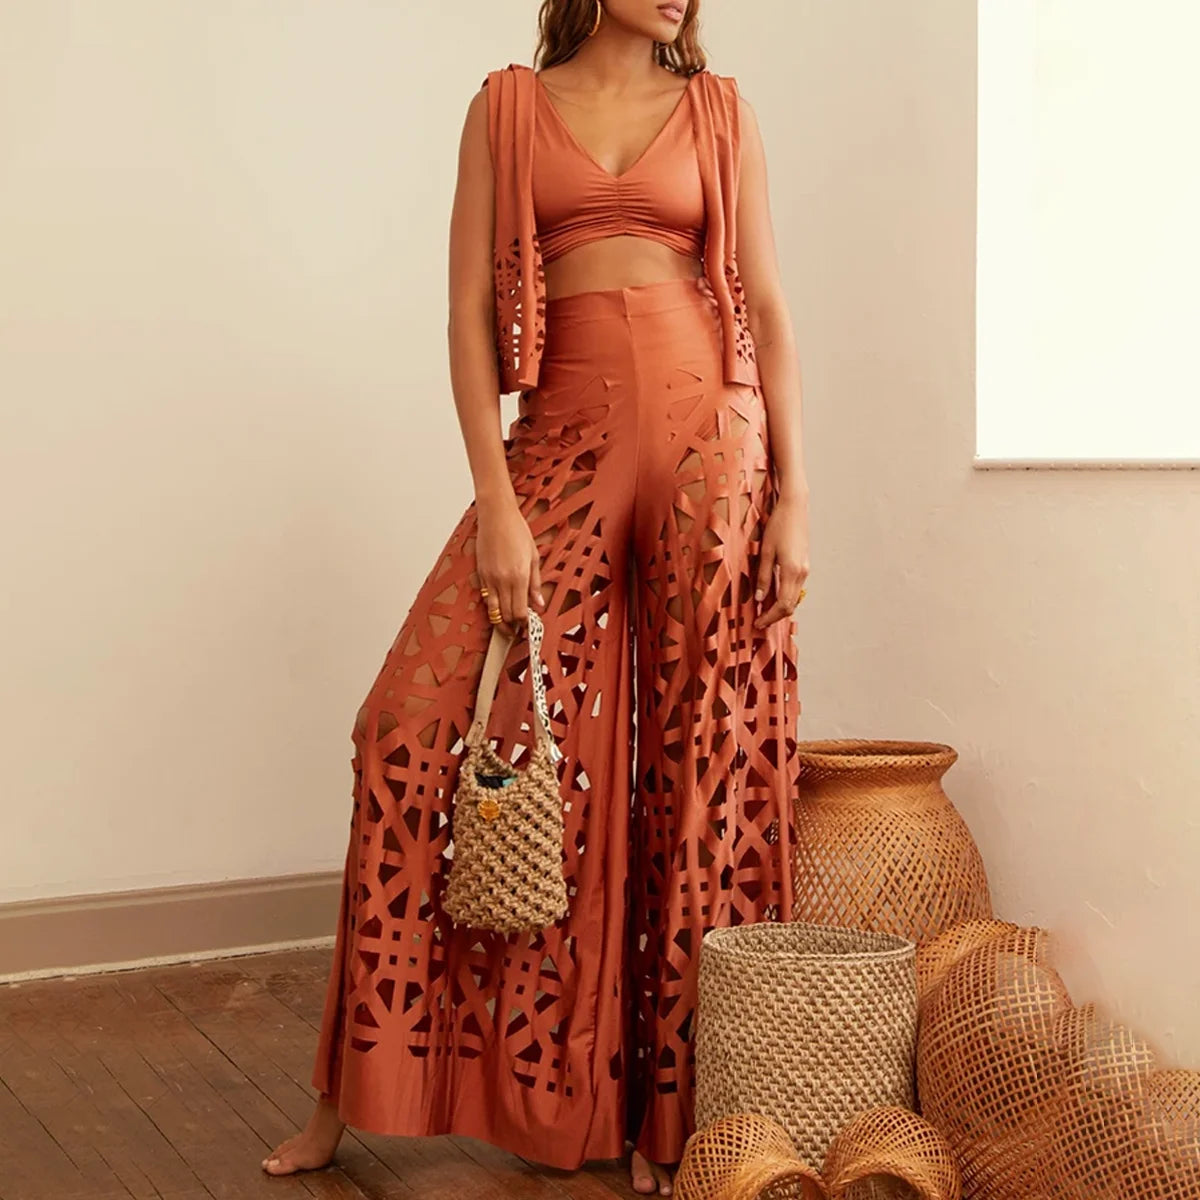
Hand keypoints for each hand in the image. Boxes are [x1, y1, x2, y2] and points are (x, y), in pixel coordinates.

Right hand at [475, 496, 544, 635]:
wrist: (496, 516)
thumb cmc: (517, 531)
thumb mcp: (534, 557)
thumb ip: (536, 583)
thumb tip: (539, 604)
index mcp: (519, 576)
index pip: (520, 611)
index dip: (523, 624)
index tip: (528, 628)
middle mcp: (502, 580)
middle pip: (505, 614)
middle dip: (511, 627)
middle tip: (518, 632)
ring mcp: (489, 578)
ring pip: (492, 610)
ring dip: (499, 621)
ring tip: (507, 627)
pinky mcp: (480, 574)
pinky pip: (485, 597)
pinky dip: (492, 606)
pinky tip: (498, 609)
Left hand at [753, 495, 809, 629]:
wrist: (795, 507)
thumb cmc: (779, 525)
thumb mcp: (766, 551)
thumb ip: (764, 576)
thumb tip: (760, 598)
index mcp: (792, 571)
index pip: (783, 605)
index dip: (770, 617)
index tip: (758, 623)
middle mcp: (802, 573)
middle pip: (791, 605)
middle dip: (775, 616)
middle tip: (759, 621)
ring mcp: (805, 569)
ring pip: (794, 598)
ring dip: (780, 607)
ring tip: (763, 611)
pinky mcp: (804, 564)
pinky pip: (795, 588)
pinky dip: (785, 596)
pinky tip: (772, 595)